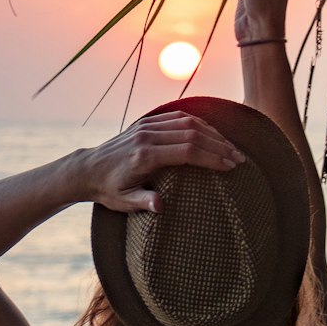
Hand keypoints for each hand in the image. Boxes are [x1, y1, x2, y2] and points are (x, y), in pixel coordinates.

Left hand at [84, 111, 244, 212]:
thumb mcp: (123, 201)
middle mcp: (147, 137)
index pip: (187, 150)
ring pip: (188, 123)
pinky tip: (212, 134)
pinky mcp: (146, 123)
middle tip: (239, 159)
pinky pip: (178, 117)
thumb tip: (162, 208)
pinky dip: (198, 124)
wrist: (87, 169)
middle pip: (192, 134)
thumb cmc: (107, 189)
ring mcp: (147, 126)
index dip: (212, 156)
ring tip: (231, 148)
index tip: (230, 166)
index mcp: (144, 155)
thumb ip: (143, 202)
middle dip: (219, 145)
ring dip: (212, 133)